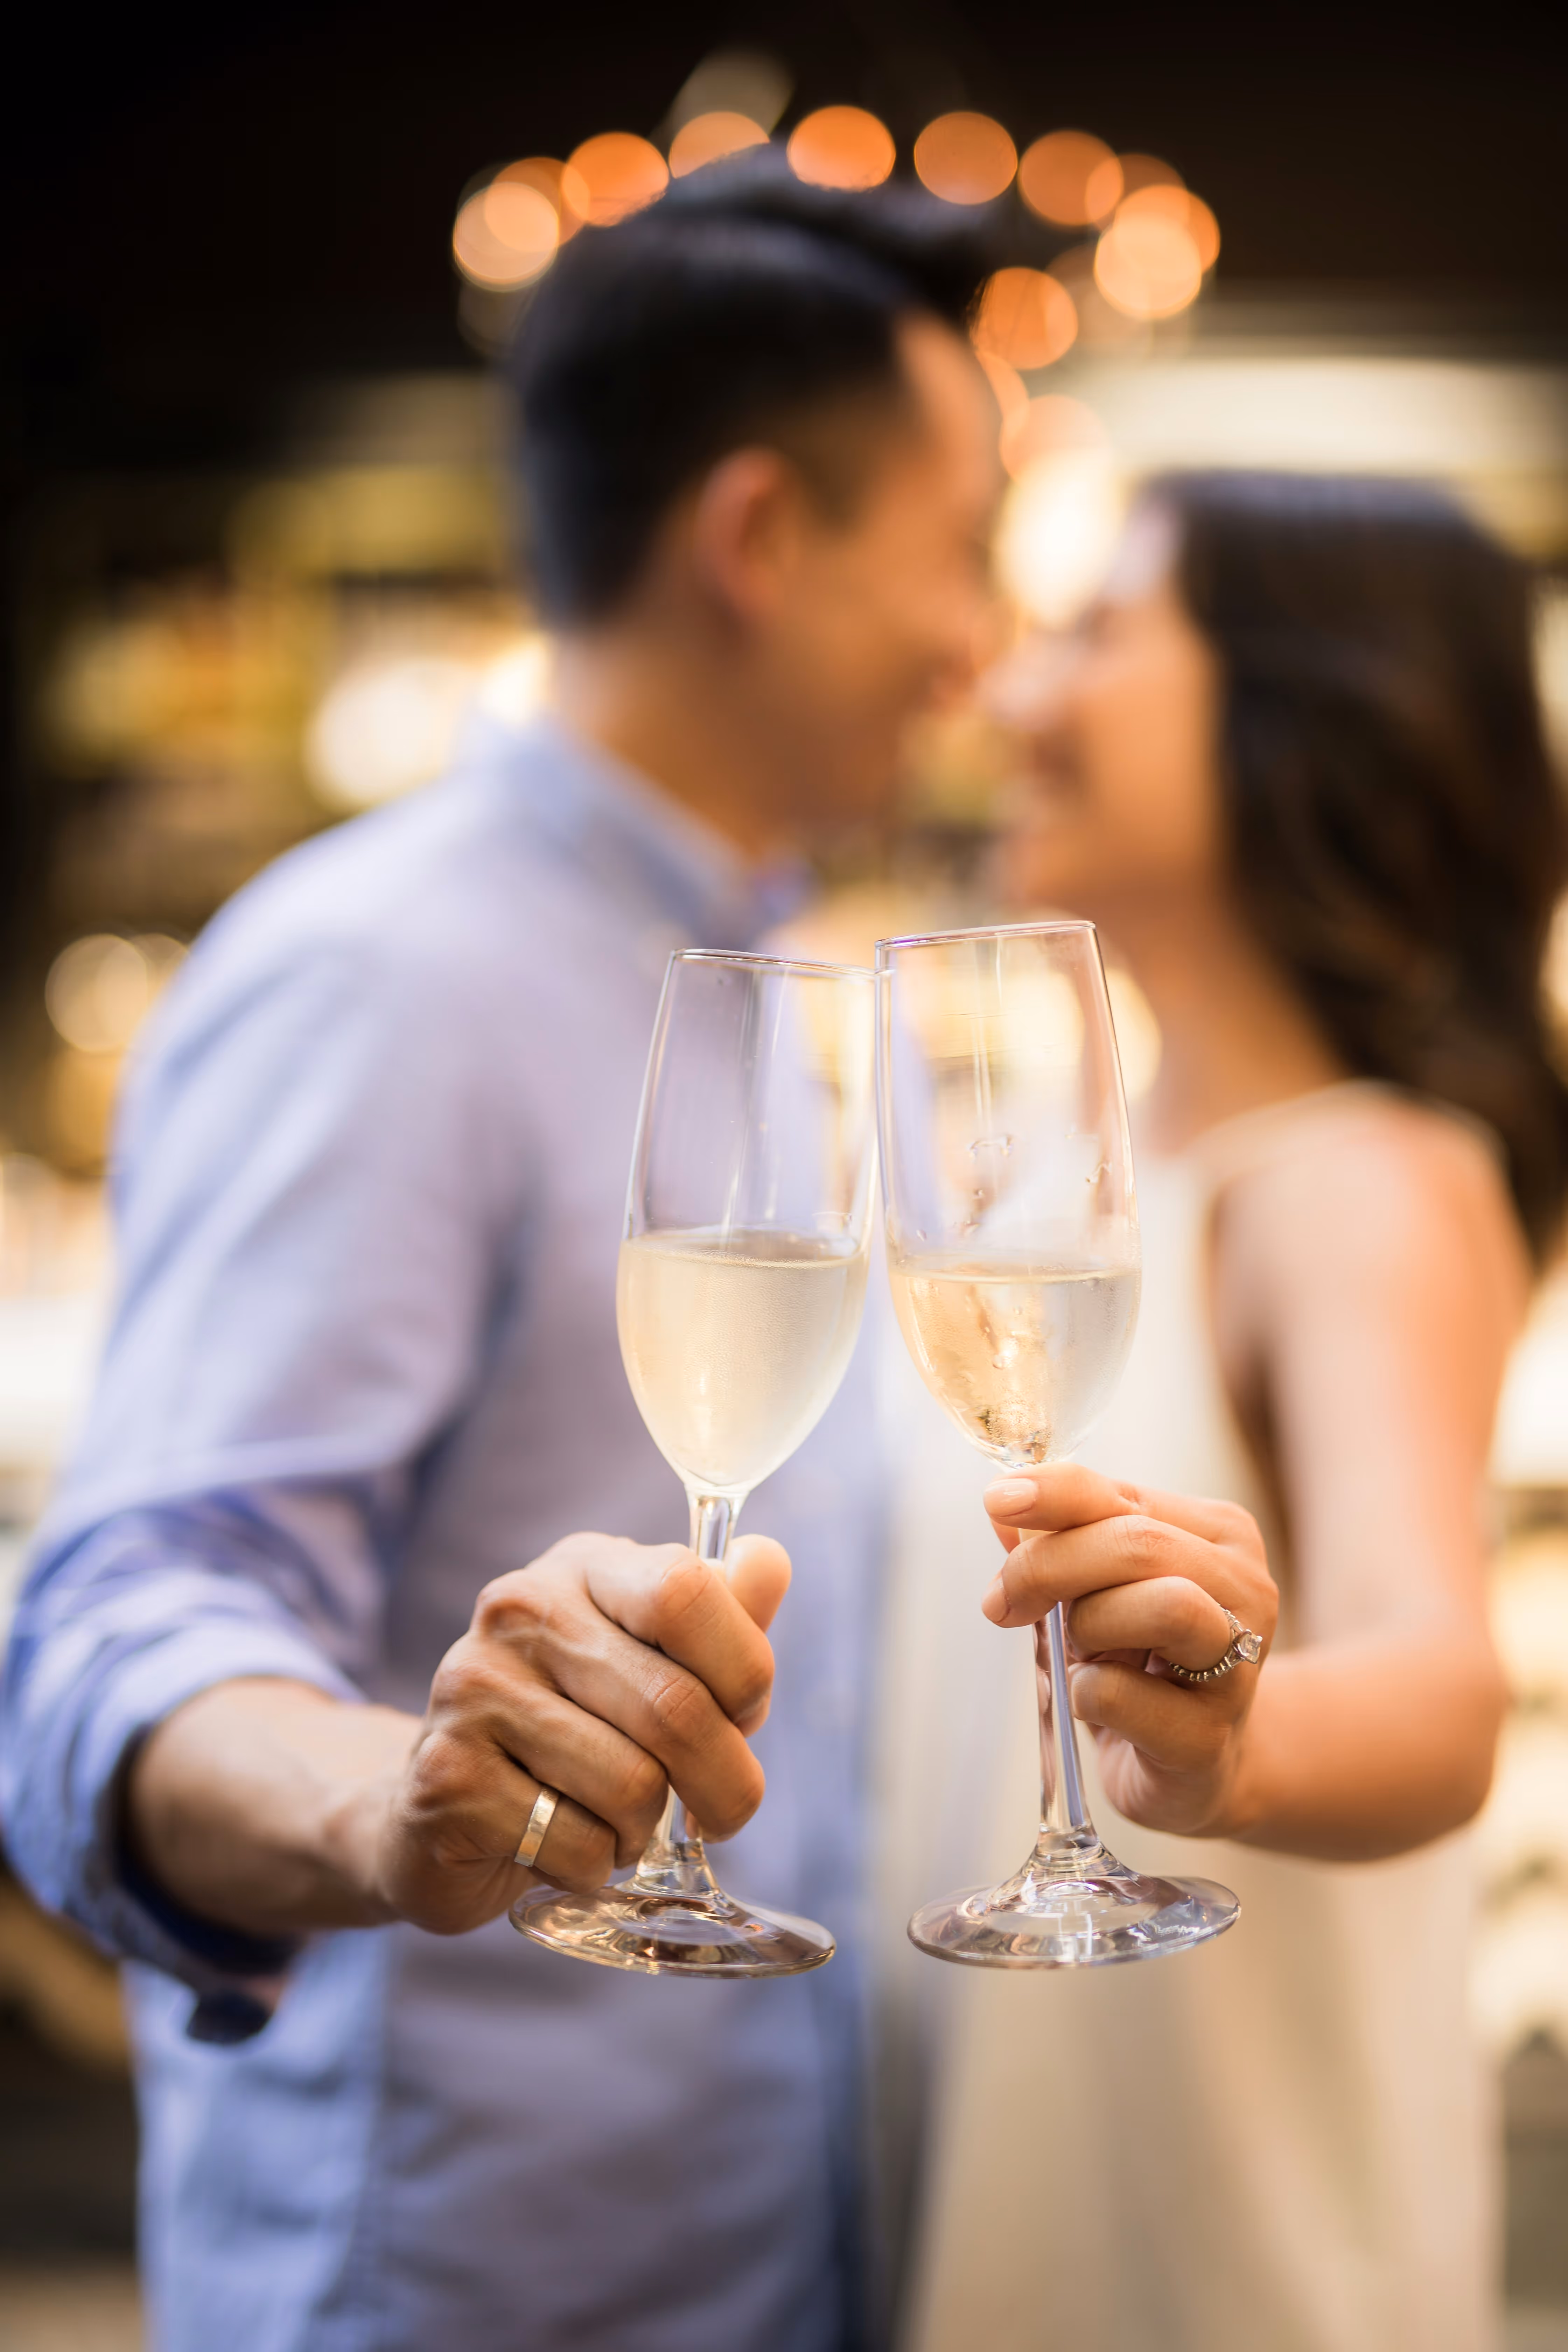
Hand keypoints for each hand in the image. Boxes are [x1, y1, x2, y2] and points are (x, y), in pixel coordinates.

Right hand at [373, 1530, 790, 1933]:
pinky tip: (562, 1846)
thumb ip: (714, 1612)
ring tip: (617, 1822)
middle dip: (725, 1782)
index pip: (685, 1589)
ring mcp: (473, 1691)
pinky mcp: (447, 1779)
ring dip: (646, 1828)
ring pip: (632, 1785)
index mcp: (580, 1567)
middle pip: (675, 1706)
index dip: (742, 1668)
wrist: (433, 1810)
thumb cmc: (571, 1726)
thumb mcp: (647, 1655)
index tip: (745, 1715)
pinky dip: (594, 1865)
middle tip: (723, 1813)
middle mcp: (517, 1611)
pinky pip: (578, 1844)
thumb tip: (768, 1561)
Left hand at [982, 1465, 1278, 1839]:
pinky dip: (1084, 1692)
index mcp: (1218, 1535)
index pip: (1123, 1494)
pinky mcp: (1208, 1738)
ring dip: (1090, 1624)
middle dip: (1051, 1565)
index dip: (1053, 1493)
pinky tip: (1093, 1703)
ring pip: (1165, 1605)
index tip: (996, 1502)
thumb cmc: (1142, 1664)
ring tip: (1080, 1652)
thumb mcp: (1100, 1589)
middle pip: (1140, 1544)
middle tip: (1004, 1602)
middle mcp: (1245, 1588)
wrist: (1194, 1767)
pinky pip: (1121, 1693)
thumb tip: (1003, 1509)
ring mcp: (1238, 1664)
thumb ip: (1060, 1542)